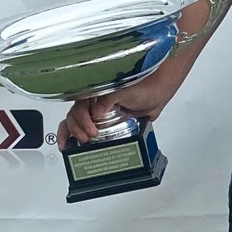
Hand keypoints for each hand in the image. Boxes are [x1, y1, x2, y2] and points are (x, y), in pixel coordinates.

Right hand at [56, 75, 176, 147]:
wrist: (157, 94)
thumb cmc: (143, 86)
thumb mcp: (125, 90)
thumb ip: (109, 99)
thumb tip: (96, 112)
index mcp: (95, 92)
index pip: (78, 105)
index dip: (80, 118)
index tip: (91, 129)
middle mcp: (94, 103)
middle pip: (74, 115)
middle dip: (76, 128)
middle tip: (87, 138)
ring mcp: (99, 114)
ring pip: (77, 122)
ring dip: (74, 133)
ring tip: (79, 143)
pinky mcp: (106, 123)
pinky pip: (89, 130)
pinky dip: (81, 136)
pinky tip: (77, 145)